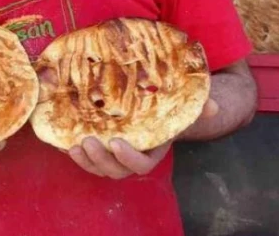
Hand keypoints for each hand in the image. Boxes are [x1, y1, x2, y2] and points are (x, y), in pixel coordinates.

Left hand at [69, 98, 218, 178]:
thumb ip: (198, 107)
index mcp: (152, 152)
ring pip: (99, 168)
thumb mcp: (182, 107)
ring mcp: (114, 156)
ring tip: (74, 145)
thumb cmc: (166, 109)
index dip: (129, 158)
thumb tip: (213, 105)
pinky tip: (65, 142)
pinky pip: (86, 159)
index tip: (118, 142)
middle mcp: (132, 158)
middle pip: (116, 171)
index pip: (142, 166)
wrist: (151, 107)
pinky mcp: (99, 149)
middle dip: (102, 160)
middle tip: (89, 142)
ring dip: (86, 161)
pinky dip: (75, 154)